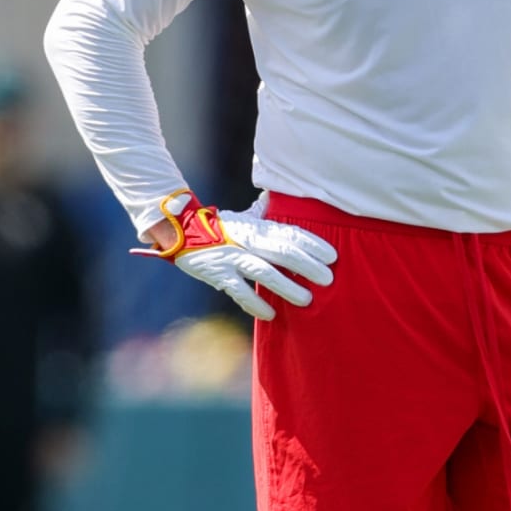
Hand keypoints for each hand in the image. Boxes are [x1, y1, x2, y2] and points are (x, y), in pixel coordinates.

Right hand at [132, 190, 336, 320]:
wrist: (178, 230)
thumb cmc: (215, 227)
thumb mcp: (240, 217)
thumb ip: (261, 212)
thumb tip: (274, 196)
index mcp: (254, 226)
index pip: (288, 233)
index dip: (312, 243)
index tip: (332, 255)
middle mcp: (245, 240)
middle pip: (281, 251)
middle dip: (307, 265)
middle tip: (328, 279)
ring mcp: (231, 257)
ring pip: (263, 272)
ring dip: (287, 286)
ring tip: (306, 299)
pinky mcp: (217, 273)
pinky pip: (239, 290)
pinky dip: (255, 303)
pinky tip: (271, 313)